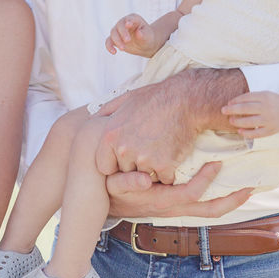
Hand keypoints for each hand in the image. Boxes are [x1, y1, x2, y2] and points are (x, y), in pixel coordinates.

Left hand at [94, 67, 245, 184]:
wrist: (186, 100)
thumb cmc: (155, 98)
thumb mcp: (124, 100)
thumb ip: (105, 113)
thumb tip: (92, 122)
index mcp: (110, 136)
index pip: (104, 167)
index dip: (115, 163)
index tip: (126, 156)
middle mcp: (124, 150)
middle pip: (125, 172)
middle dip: (134, 166)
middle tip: (148, 149)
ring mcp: (144, 159)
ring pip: (144, 178)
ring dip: (152, 170)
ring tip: (160, 150)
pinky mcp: (165, 165)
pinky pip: (164, 179)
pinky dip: (169, 172)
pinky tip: (172, 155)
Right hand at [105, 14, 157, 56]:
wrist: (145, 45)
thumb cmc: (148, 38)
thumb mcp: (148, 36)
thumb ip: (144, 34)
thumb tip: (138, 32)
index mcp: (133, 19)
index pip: (129, 19)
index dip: (128, 21)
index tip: (128, 25)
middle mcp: (124, 23)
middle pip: (119, 25)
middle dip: (122, 33)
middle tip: (128, 41)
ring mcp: (118, 31)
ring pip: (113, 33)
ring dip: (117, 41)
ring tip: (123, 49)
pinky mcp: (114, 39)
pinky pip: (108, 42)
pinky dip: (109, 46)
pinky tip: (114, 52)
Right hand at [105, 162, 251, 218]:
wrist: (107, 201)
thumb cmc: (112, 186)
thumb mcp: (115, 183)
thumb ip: (127, 181)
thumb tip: (144, 179)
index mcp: (161, 201)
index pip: (190, 193)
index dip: (205, 180)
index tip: (216, 162)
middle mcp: (173, 208)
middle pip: (209, 210)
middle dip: (232, 200)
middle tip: (251, 186)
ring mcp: (178, 209)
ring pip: (210, 210)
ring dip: (230, 200)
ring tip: (247, 187)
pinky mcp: (178, 205)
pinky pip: (204, 205)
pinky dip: (219, 196)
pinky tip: (227, 184)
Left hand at [223, 90, 278, 137]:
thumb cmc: (273, 102)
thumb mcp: (265, 95)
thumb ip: (251, 98)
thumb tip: (232, 103)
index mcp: (265, 97)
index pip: (247, 98)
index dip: (236, 100)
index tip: (229, 103)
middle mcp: (267, 108)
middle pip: (246, 108)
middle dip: (232, 110)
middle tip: (223, 110)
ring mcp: (269, 120)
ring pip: (250, 122)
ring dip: (238, 122)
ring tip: (231, 120)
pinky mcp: (271, 130)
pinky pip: (256, 133)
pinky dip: (247, 133)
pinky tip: (240, 131)